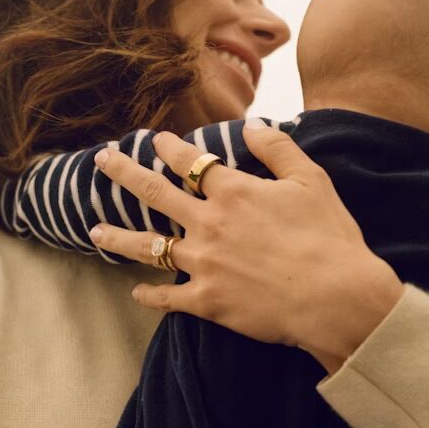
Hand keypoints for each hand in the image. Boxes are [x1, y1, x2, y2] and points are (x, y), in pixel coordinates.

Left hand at [91, 120, 403, 372]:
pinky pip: (168, 297)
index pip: (190, 162)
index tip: (153, 139)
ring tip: (94, 231)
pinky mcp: (207, 301)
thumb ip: (277, 149)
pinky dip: (150, 296)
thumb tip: (252, 126)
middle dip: (124, 173)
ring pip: (148, 247)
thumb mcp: (311, 180)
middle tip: (101, 161)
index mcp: (233, 192)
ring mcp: (202, 264)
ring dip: (118, 237)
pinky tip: (136, 293)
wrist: (335, 298)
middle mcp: (208, 223)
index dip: (169, 148)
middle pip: (154, 193)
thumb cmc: (328, 237)